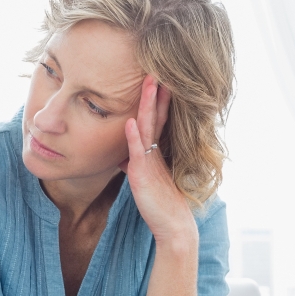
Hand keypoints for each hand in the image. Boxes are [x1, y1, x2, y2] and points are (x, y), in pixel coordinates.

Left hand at [121, 75, 196, 248]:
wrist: (172, 225)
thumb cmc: (158, 204)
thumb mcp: (144, 179)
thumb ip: (135, 165)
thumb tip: (122, 157)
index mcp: (157, 151)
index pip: (157, 120)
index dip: (157, 100)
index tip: (157, 79)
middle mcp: (157, 152)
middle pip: (155, 116)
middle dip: (156, 94)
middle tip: (156, 70)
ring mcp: (151, 161)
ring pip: (149, 127)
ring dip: (147, 105)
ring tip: (148, 83)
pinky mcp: (144, 174)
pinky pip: (139, 151)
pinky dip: (133, 136)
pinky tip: (129, 121)